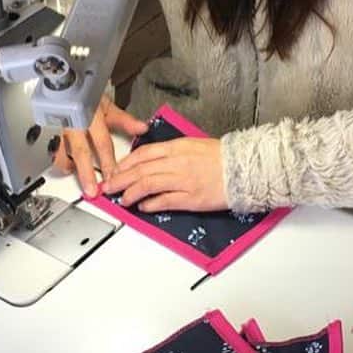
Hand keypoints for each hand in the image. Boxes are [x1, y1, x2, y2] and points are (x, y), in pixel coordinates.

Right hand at [51, 97, 147, 196]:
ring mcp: (58, 126)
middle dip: (86, 173)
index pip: (102, 142)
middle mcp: (73, 122)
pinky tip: (65, 165)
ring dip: (68, 167)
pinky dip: (57, 159)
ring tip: (75, 176)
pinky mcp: (47, 130)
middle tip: (92, 190)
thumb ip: (123, 120)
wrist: (63, 83)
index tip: (113, 176)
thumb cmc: (84, 94)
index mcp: (90, 115)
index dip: (108, 161)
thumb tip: (142, 128)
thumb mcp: (106, 105)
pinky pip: (50, 148)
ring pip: (60, 151)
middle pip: (80, 152)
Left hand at [102, 137, 226, 212]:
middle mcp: (177, 162)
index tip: (115, 170)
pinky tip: (142, 207)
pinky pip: (164, 201)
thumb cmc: (222, 157)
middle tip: (108, 187)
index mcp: (178, 147)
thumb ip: (172, 152)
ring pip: (148, 185)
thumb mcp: (193, 145)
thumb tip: (152, 161)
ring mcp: (183, 181)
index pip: (144, 153)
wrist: (244, 169)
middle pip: (140, 170)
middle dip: (120, 179)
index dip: (125, 163)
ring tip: (123, 200)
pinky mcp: (191, 199)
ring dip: (131, 193)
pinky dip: (150, 204)